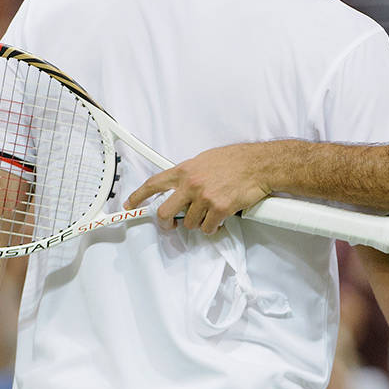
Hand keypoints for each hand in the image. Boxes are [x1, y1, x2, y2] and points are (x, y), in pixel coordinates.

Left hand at [124, 143, 271, 232]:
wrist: (258, 165)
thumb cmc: (235, 160)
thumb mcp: (204, 160)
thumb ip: (189, 174)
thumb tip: (181, 187)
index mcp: (185, 170)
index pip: (154, 184)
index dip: (138, 196)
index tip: (131, 204)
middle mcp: (191, 184)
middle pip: (165, 213)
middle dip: (166, 223)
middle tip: (170, 225)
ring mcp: (204, 198)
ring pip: (189, 223)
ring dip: (197, 223)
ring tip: (207, 214)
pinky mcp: (219, 209)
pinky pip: (208, 228)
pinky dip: (212, 227)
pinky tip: (218, 219)